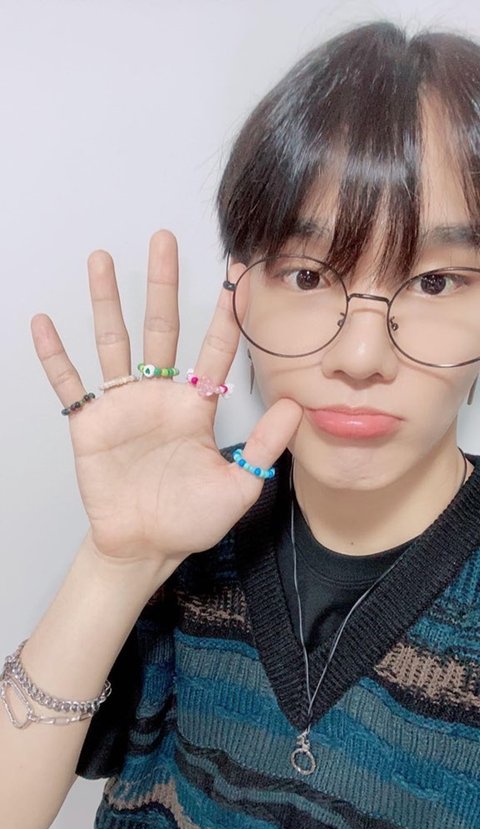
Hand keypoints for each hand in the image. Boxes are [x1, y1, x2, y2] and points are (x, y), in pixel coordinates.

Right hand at [31, 231, 301, 571]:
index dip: (227, 314)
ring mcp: (123, 404)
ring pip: (114, 341)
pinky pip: (69, 383)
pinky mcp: (90, 422)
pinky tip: (43, 324)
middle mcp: (160, 394)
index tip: (237, 274)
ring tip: (101, 259)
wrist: (145, 546)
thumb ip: (264, 446)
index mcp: (196, 406)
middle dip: (164, 284)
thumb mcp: (238, 486)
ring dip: (106, 301)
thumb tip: (297, 407)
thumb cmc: (191, 519)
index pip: (214, 349)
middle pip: (162, 327)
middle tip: (165, 240)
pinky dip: (55, 356)